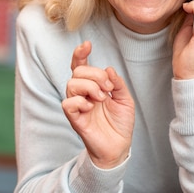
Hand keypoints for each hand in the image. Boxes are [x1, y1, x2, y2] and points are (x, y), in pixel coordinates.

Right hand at [62, 41, 134, 168]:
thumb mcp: (125, 99)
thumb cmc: (120, 123)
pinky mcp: (74, 119)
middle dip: (94, 74)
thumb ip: (117, 83)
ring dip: (90, 87)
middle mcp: (82, 94)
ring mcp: (77, 106)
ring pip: (71, 84)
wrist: (119, 147)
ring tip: (102, 98)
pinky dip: (80, 101)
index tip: (87, 45)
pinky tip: (91, 107)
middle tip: (108, 88)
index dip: (80, 54)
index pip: (80, 66)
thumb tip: (108, 69)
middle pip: (77, 72)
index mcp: (92, 86)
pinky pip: (68, 103)